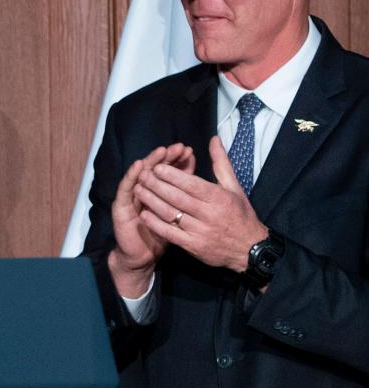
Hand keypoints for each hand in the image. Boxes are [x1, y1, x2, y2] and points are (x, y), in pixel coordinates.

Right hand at [109, 143, 194, 296]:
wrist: (142, 256)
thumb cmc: (161, 234)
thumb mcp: (178, 214)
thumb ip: (187, 195)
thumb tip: (199, 181)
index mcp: (158, 191)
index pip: (169, 171)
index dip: (177, 160)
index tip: (188, 150)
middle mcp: (144, 190)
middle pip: (155, 168)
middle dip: (166, 157)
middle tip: (176, 147)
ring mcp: (131, 197)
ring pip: (140, 175)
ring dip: (149, 161)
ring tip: (160, 151)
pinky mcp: (121, 206)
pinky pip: (126, 189)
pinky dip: (131, 176)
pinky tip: (137, 166)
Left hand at [134, 136, 267, 270]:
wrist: (250, 249)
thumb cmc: (240, 214)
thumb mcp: (234, 186)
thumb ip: (221, 162)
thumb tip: (213, 139)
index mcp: (218, 198)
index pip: (191, 184)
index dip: (172, 175)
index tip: (156, 166)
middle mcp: (208, 214)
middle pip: (177, 198)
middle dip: (156, 185)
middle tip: (142, 175)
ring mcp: (200, 231)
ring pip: (171, 214)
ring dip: (152, 202)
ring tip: (137, 190)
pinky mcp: (193, 246)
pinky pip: (170, 234)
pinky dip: (156, 224)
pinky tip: (143, 214)